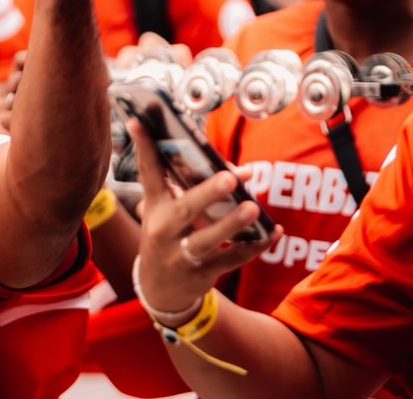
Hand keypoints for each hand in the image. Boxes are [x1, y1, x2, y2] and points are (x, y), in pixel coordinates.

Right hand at [128, 124, 277, 319]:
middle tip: (230, 177)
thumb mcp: (165, 212)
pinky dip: (254, 247)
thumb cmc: (167, 236)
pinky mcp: (202, 274)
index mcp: (154, 207)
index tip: (138, 121)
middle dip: (208, 193)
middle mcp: (164, 230)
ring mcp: (181, 255)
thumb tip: (242, 171)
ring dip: (232, 224)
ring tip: (253, 208)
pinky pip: (231, 260)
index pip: (148, 172)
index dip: (144, 146)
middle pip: (185, 209)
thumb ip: (196, 186)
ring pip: (208, 240)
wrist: (159, 292)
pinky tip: (274, 232)